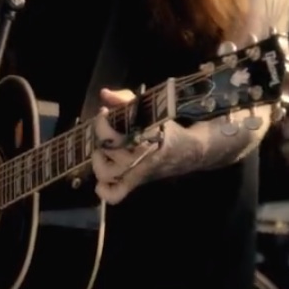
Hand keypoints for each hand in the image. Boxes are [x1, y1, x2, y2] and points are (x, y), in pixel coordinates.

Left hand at [91, 88, 181, 204]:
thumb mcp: (150, 110)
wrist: (190, 150)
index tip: (105, 112)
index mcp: (144, 139)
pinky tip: (101, 182)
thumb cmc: (168, 127)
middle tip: (105, 129)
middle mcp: (139, 159)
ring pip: (107, 174)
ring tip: (103, 149)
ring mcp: (137, 174)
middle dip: (101, 138)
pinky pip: (116, 195)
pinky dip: (105, 191)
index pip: (113, 136)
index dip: (102, 124)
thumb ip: (126, 100)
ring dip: (99, 160)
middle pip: (108, 154)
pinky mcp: (136, 183)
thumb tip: (104, 94)